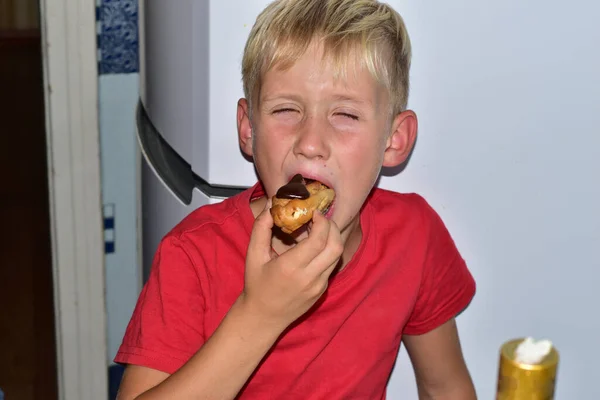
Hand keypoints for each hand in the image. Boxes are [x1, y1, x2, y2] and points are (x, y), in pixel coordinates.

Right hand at [241, 200, 342, 329]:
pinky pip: (331, 266)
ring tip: (319, 230)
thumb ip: (261, 228)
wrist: (263, 317)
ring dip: (332, 239)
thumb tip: (271, 204)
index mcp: (291, 267)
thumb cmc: (257, 285)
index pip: (318, 239)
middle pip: (335, 246)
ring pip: (337, 256)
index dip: (321, 222)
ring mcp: (319, 286)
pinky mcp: (322, 291)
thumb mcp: (253, 255)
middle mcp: (309, 277)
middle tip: (321, 218)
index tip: (314, 212)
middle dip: (332, 227)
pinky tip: (315, 248)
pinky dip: (328, 252)